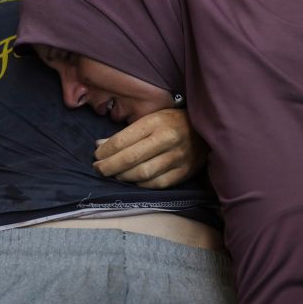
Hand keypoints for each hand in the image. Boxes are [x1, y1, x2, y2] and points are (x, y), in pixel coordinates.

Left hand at [93, 108, 207, 188]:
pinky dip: (140, 185)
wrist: (206, 130)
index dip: (105, 151)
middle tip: (99, 169)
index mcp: (156, 122)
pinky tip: (133, 181)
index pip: (122, 140)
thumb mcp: (150, 119)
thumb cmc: (172, 122)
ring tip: (115, 175)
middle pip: (130, 159)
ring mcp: (177, 157)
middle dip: (109, 166)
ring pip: (142, 174)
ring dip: (123, 177)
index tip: (96, 156)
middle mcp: (167, 139)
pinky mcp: (183, 172)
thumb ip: (126, 133)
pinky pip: (156, 184)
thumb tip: (99, 145)